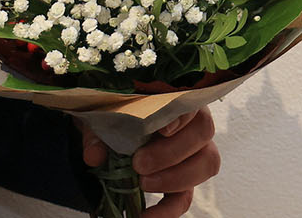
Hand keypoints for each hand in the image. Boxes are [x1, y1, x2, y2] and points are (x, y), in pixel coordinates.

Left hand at [80, 107, 219, 216]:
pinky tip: (145, 217)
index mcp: (174, 95)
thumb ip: (96, 132)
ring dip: (176, 178)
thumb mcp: (99, 115)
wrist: (106, 127)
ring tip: (143, 184)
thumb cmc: (111, 112)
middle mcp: (191, 120)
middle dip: (171, 152)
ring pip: (206, 163)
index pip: (190, 99)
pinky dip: (167, 211)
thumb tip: (94, 156)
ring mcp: (193, 152)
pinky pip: (185, 197)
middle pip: (203, 131)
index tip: (162, 130)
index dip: (181, 115)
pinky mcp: (183, 180)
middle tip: (139, 164)